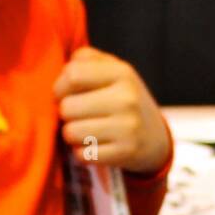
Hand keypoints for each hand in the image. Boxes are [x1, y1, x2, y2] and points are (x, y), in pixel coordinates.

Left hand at [54, 46, 170, 175]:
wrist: (155, 137)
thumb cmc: (122, 99)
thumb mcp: (112, 71)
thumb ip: (86, 60)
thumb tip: (63, 72)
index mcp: (122, 72)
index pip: (72, 75)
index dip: (60, 87)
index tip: (66, 95)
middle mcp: (127, 98)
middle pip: (67, 107)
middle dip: (65, 114)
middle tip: (78, 116)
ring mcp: (128, 127)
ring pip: (71, 133)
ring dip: (72, 135)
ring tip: (86, 131)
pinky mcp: (125, 153)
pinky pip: (81, 155)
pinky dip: (82, 153)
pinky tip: (95, 146)